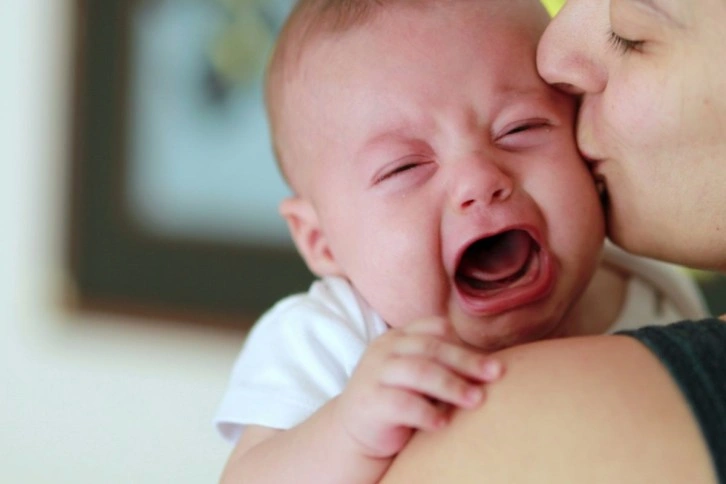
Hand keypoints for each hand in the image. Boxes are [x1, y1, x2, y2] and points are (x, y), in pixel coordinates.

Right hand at [335, 316, 502, 458]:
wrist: (355, 431)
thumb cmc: (398, 399)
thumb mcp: (417, 374)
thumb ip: (441, 364)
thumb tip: (492, 366)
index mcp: (398, 337)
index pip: (432, 327)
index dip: (462, 342)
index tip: (489, 362)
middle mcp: (385, 350)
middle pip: (430, 347)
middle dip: (466, 361)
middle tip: (496, 374)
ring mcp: (374, 374)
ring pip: (418, 371)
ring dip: (451, 385)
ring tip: (477, 400)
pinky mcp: (370, 402)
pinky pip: (401, 403)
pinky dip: (426, 412)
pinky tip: (444, 423)